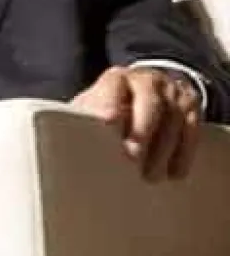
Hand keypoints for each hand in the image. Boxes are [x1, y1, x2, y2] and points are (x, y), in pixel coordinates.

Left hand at [71, 66, 200, 180]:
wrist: (144, 90)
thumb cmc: (111, 107)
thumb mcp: (94, 108)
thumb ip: (84, 119)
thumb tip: (63, 139)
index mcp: (115, 79)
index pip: (113, 87)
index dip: (109, 103)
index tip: (106, 122)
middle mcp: (145, 80)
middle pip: (149, 103)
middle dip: (142, 130)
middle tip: (133, 156)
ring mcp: (171, 91)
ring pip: (173, 118)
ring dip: (162, 151)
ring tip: (150, 176)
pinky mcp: (190, 105)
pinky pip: (191, 129)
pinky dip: (183, 152)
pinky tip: (173, 172)